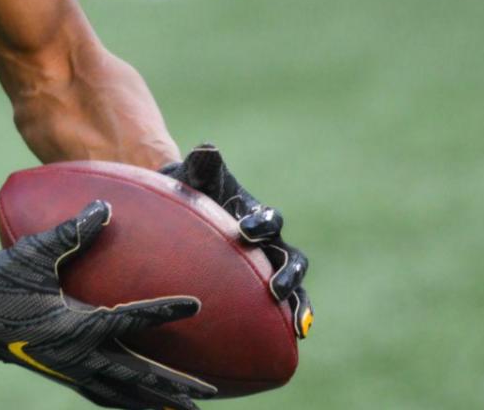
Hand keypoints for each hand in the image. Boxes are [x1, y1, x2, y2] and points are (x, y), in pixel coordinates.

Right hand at [0, 201, 216, 408]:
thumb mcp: (31, 254)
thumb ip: (69, 232)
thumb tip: (104, 207)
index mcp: (75, 327)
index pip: (130, 319)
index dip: (164, 311)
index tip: (196, 305)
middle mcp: (77, 355)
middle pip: (136, 375)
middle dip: (172, 387)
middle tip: (207, 396)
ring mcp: (69, 369)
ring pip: (121, 392)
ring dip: (153, 400)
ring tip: (184, 409)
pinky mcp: (61, 372)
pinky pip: (102, 393)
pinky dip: (124, 400)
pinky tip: (137, 402)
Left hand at [163, 144, 313, 338]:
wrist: (186, 211)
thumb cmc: (192, 192)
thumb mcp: (196, 178)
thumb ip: (204, 166)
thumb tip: (206, 148)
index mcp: (256, 213)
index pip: (268, 218)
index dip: (260, 224)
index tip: (244, 230)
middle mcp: (270, 241)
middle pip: (291, 256)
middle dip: (287, 272)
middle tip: (275, 288)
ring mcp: (268, 264)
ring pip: (295, 284)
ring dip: (298, 301)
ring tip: (297, 325)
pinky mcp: (262, 284)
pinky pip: (283, 304)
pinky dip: (291, 317)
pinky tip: (296, 336)